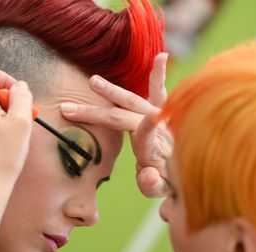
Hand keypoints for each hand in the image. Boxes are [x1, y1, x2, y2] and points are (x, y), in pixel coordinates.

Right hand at [61, 53, 172, 196]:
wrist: (186, 166)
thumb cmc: (168, 180)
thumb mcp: (159, 190)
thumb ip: (152, 184)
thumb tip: (148, 175)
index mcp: (154, 151)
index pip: (146, 138)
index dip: (148, 128)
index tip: (150, 116)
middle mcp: (156, 130)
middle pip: (123, 117)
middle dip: (95, 113)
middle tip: (69, 110)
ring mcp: (159, 117)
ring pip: (133, 100)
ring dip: (111, 92)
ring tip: (92, 81)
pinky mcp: (161, 110)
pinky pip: (158, 92)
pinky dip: (158, 75)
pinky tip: (161, 56)